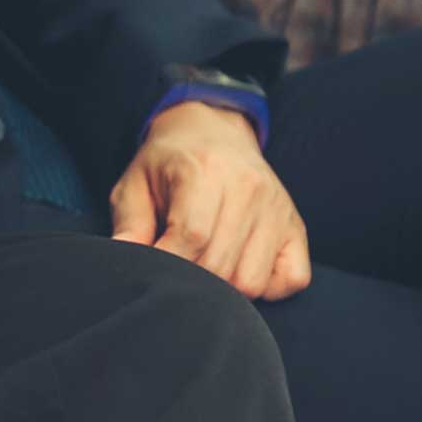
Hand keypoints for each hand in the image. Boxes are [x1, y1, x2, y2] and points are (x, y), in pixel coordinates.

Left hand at [110, 102, 310, 301]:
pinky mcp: (296, 228)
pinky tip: (238, 268)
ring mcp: (278, 210)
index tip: (152, 270)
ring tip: (203, 267)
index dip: (168, 264)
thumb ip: (128, 224)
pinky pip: (292, 280)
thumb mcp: (134, 184)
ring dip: (224, 289)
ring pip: (253, 282)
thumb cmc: (168, 164)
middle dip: (190, 280)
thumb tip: (124, 262)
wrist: (213, 132)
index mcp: (205, 171)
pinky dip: (267, 287)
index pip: (192, 237)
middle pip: (220, 265)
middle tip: (173, 270)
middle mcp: (249, 188)